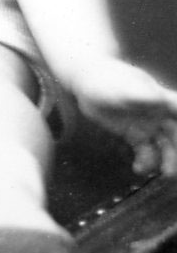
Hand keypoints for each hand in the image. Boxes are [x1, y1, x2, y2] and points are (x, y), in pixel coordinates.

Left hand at [74, 56, 176, 176]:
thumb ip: (142, 96)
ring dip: (168, 161)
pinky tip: (137, 168)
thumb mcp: (123, 89)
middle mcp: (156, 112)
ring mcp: (145, 124)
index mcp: (159, 97)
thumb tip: (160, 99)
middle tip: (173, 170)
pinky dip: (145, 162)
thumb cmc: (105, 80)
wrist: (85, 79)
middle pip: (175, 134)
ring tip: (165, 174)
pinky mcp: (133, 134)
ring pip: (164, 146)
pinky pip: (145, 152)